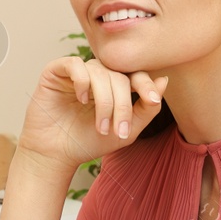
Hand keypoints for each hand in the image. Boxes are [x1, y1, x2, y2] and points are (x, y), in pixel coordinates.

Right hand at [17, 55, 167, 170]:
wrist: (57, 155)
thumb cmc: (89, 142)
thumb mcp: (126, 131)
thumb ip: (147, 109)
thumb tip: (164, 80)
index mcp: (115, 86)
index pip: (135, 75)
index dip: (146, 84)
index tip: (152, 99)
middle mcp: (97, 75)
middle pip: (120, 77)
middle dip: (123, 104)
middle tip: (118, 130)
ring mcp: (77, 72)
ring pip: (100, 71)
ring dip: (104, 101)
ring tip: (100, 126)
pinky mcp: (56, 71)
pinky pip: (75, 64)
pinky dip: (83, 81)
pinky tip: (82, 99)